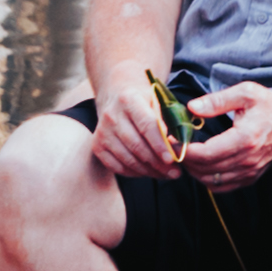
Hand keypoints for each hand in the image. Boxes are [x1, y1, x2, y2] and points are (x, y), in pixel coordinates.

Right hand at [88, 64, 180, 178]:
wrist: (115, 96)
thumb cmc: (142, 100)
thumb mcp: (156, 100)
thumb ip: (164, 120)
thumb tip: (173, 146)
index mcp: (129, 100)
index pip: (146, 126)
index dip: (159, 145)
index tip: (172, 159)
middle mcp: (112, 116)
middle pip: (136, 145)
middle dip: (158, 163)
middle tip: (175, 172)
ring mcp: (102, 132)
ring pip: (127, 159)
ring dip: (148, 171)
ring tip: (165, 174)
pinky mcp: (97, 146)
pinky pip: (117, 166)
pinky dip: (134, 173)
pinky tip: (148, 172)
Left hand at [180, 82, 271, 185]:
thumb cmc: (270, 104)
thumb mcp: (245, 93)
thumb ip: (217, 101)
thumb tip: (191, 108)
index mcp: (244, 138)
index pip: (205, 154)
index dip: (184, 151)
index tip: (171, 141)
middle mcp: (247, 159)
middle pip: (205, 170)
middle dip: (185, 160)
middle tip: (174, 148)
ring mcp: (250, 171)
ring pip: (211, 182)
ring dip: (194, 171)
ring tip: (186, 156)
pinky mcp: (251, 176)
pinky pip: (222, 187)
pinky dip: (207, 180)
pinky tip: (202, 166)